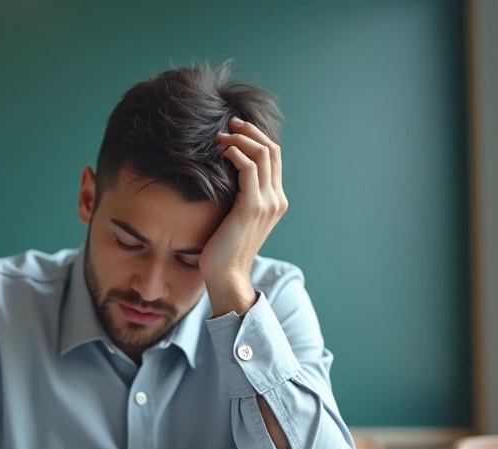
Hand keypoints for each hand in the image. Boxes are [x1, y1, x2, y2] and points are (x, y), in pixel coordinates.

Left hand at [200, 116, 288, 316]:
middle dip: (250, 131)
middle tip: (229, 123)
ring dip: (241, 140)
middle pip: (272, 150)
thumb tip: (224, 175)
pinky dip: (237, 154)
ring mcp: (267, 203)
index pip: (273, 158)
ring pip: (263, 155)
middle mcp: (276, 199)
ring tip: (221, 136)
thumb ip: (238, 197)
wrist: (227, 275)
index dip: (256, 138)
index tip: (235, 129)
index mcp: (275, 200)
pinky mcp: (252, 207)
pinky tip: (223, 152)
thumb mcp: (235, 217)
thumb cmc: (224, 249)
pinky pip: (249, 169)